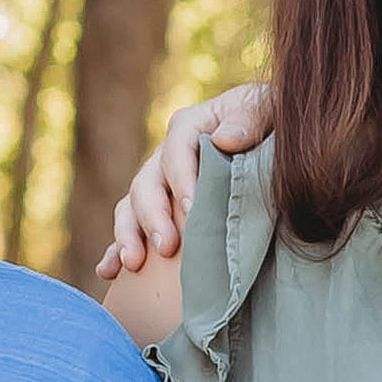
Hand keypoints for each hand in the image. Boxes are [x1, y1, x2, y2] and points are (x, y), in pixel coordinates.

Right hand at [97, 78, 274, 282]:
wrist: (273, 141)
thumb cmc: (271, 122)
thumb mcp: (266, 109)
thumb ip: (248, 118)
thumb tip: (225, 139)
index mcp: (190, 126)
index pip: (177, 149)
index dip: (181, 178)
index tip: (192, 209)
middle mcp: (167, 155)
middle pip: (148, 183)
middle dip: (153, 216)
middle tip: (166, 247)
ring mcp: (159, 185)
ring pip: (132, 207)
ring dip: (128, 235)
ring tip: (133, 262)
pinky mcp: (159, 212)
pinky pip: (131, 230)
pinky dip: (116, 250)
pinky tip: (109, 271)